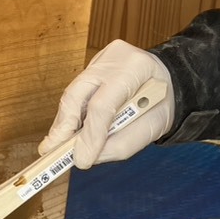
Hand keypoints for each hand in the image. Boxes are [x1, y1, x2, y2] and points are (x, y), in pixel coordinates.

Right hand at [40, 40, 174, 168]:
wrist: (168, 81)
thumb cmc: (159, 105)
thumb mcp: (151, 129)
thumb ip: (119, 145)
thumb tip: (85, 157)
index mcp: (135, 69)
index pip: (103, 105)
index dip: (89, 134)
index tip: (81, 159)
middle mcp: (114, 58)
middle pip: (77, 93)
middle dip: (63, 125)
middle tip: (52, 150)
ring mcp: (100, 59)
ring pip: (72, 94)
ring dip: (63, 123)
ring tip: (54, 146)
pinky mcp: (91, 66)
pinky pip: (75, 94)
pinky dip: (69, 116)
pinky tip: (65, 133)